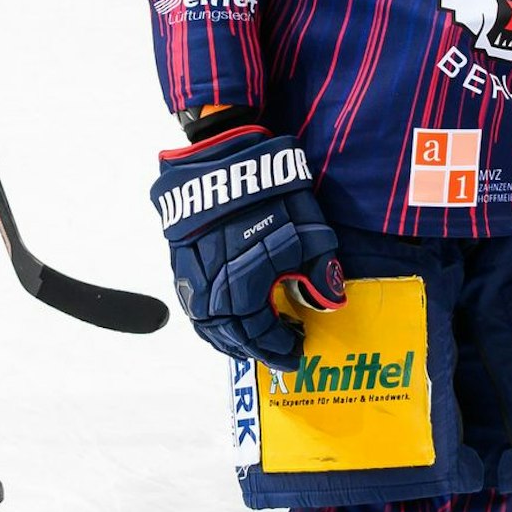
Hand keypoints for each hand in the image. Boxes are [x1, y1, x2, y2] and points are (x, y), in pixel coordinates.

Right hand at [150, 126, 344, 364]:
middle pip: (229, 335)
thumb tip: (331, 303)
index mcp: (243, 288)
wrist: (224, 160)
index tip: (297, 352)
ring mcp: (190, 278)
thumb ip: (319, 273)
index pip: (259, 333)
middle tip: (277, 351)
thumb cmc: (272, 195)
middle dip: (254, 348)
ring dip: (229, 338)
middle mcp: (210, 290)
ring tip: (252, 342)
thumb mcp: (310, 232)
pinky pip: (193, 306)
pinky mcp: (180, 263)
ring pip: (206, 324)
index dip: (278, 347)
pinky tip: (227, 318)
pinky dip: (211, 320)